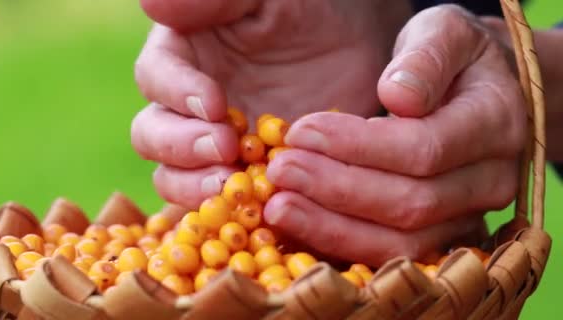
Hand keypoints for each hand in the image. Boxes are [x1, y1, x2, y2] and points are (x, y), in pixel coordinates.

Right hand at [131, 0, 411, 208]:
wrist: (352, 40)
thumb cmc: (305, 6)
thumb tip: (152, 5)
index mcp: (182, 58)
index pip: (156, 78)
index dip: (177, 94)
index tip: (215, 105)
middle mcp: (187, 108)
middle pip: (154, 136)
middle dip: (182, 147)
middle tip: (224, 149)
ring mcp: (214, 146)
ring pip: (179, 178)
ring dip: (198, 187)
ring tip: (236, 186)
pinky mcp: (245, 176)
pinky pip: (227, 204)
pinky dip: (236, 213)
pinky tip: (263, 211)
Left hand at [264, 5, 526, 265]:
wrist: (478, 94)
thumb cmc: (452, 60)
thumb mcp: (443, 33)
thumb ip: (425, 57)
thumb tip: (398, 97)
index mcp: (496, 122)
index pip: (424, 148)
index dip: (356, 146)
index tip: (300, 132)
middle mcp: (491, 180)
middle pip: (409, 203)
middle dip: (335, 189)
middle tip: (280, 171)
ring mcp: (470, 217)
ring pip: (401, 243)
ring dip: (332, 228)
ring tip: (278, 208)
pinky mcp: (443, 239)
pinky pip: (390, 256)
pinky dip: (342, 245)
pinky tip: (300, 229)